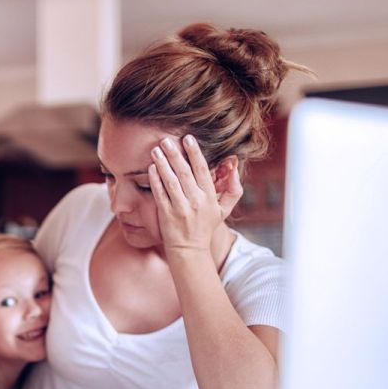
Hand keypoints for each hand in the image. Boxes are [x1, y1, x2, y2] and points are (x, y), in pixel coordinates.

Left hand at [148, 135, 241, 256]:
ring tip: (156, 150)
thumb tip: (235, 167)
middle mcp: (195, 201)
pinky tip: (151, 168)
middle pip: (184, 172)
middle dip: (175, 154)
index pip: (202, 170)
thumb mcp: (223, 210)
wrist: (189, 250)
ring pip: (171, 181)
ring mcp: (180, 208)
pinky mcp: (166, 214)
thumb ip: (233, 189)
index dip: (194, 153)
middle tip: (166, 140)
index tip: (188, 138)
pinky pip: (160, 193)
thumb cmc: (205, 227)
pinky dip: (155, 180)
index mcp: (209, 197)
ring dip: (163, 164)